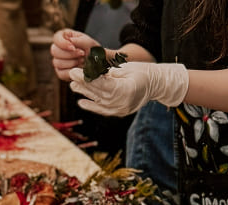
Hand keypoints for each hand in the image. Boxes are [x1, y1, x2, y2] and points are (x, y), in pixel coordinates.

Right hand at [51, 29, 99, 81]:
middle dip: (69, 54)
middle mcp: (58, 49)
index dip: (63, 43)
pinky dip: (70, 72)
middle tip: (82, 54)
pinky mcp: (60, 73)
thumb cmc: (92, 50)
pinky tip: (78, 69)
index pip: (56, 38)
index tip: (73, 47)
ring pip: (57, 63)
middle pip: (54, 51)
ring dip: (72, 63)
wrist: (96, 63)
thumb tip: (70, 42)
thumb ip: (79, 40)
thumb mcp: (88, 42)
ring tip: (82, 61)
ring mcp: (58, 61)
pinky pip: (61, 74)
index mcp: (64, 37)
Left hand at [68, 60, 187, 115]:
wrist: (155, 85)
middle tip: (71, 74)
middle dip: (83, 83)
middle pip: (98, 93)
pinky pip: (102, 110)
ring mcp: (120, 110)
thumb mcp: (126, 68)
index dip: (87, 78)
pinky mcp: (119, 112)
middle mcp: (122, 103)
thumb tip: (91, 73)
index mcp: (126, 90)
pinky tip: (81, 102)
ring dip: (84, 93)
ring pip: (98, 100)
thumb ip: (109, 73)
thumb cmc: (143, 72)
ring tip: (73, 85)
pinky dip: (91, 106)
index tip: (75, 71)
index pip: (101, 84)